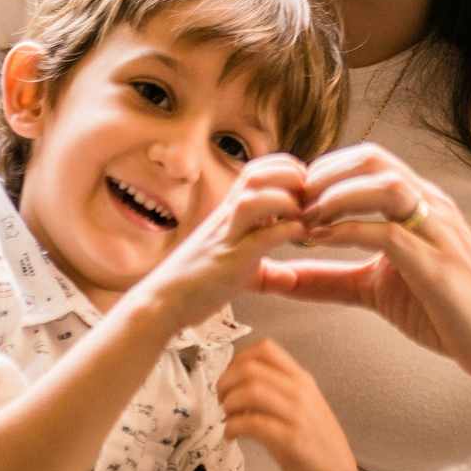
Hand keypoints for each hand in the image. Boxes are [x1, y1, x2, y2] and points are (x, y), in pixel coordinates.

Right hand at [137, 154, 309, 328]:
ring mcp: (227, 237)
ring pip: (254, 198)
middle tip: (308, 194)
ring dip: (285, 200)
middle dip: (288, 175)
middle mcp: (226, 218)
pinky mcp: (232, 261)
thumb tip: (291, 278)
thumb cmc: (197, 286)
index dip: (283, 167)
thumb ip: (267, 272)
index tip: (303, 183)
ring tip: (301, 214)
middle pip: (256, 174)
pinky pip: (262, 236)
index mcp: (227, 213)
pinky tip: (299, 236)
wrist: (163, 303)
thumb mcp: (238, 272)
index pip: (255, 170)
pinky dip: (286, 231)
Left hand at [217, 336, 355, 470]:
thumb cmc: (312, 438)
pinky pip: (253, 424)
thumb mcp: (301, 403)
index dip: (237, 359)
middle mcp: (300, 392)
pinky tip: (231, 435)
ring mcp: (297, 415)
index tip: (228, 376)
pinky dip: (233, 427)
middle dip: (226, 382)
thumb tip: (237, 378)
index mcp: (301, 378)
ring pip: (251, 392)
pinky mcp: (291, 441)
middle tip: (221, 398)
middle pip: (251, 369)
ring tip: (228, 417)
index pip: (265, 348)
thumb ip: (277, 387)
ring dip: (229, 403)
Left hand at [256, 143, 470, 383]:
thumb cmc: (445, 312)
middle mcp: (431, 206)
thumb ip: (329, 280)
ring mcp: (437, 232)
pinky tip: (322, 242)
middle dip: (324, 174)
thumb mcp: (375, 290)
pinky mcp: (438, 266)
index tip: (293, 196)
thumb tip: (278, 278)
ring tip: (305, 220)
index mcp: (419, 204)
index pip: (368, 159)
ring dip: (336, 196)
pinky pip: (389, 232)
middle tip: (292, 203)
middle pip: (372, 159)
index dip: (324, 169)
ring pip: (384, 185)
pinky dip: (349, 231)